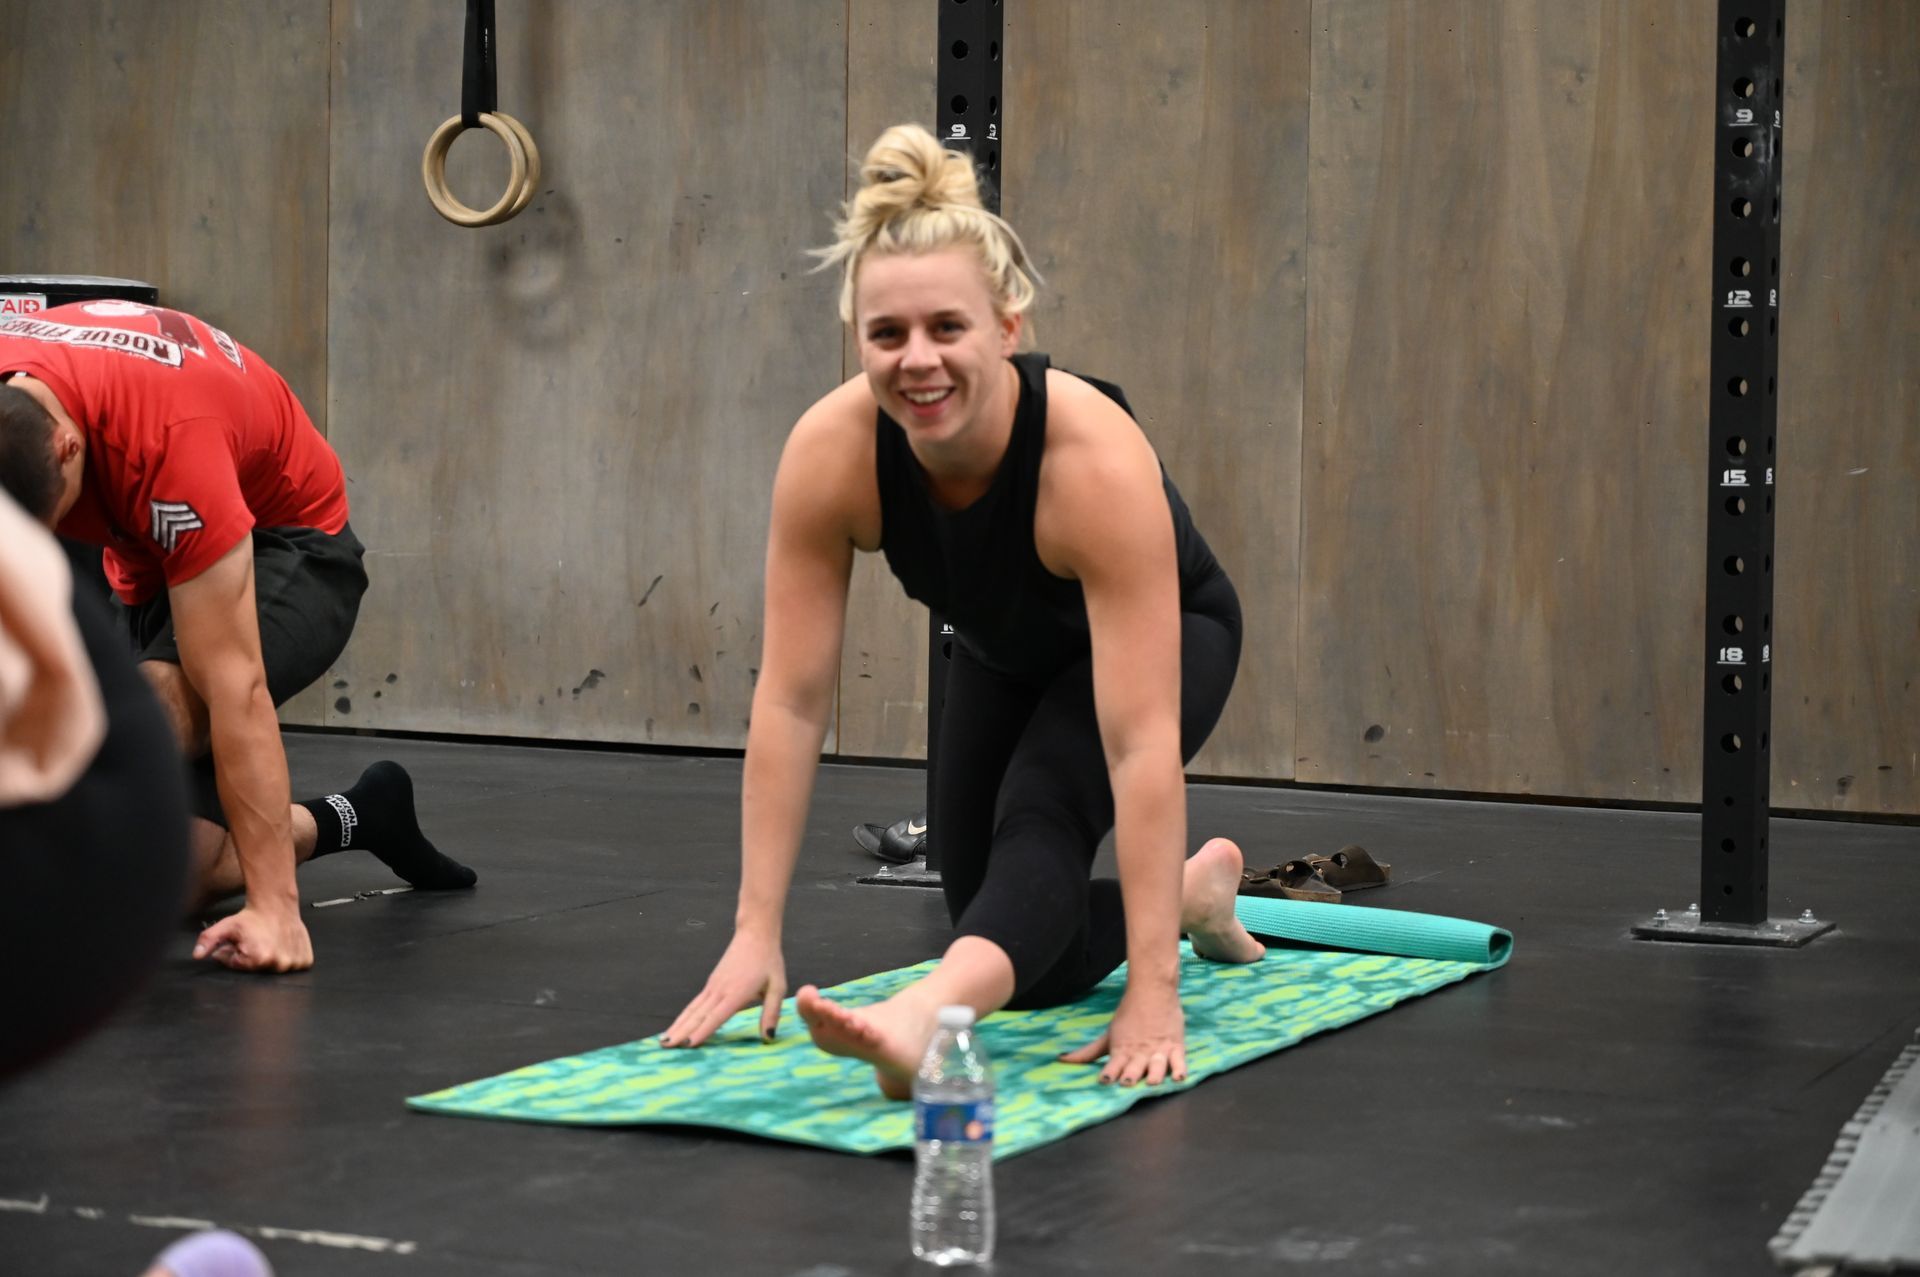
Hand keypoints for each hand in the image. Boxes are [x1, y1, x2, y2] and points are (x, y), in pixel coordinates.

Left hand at [193, 905, 313, 972]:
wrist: (277, 904)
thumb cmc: (252, 917)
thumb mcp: (226, 927)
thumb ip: (208, 940)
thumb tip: (197, 954)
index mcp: (259, 959)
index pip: (238, 966)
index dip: (234, 953)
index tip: (242, 941)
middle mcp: (279, 963)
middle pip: (257, 970)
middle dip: (251, 958)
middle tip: (255, 941)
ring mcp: (294, 963)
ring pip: (275, 970)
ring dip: (270, 959)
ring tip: (269, 942)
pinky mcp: (305, 960)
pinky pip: (293, 967)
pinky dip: (287, 959)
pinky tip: (281, 945)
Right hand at [661, 929, 786, 1046]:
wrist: (755, 935)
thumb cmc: (769, 961)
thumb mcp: (778, 986)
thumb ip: (771, 1012)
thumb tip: (768, 1036)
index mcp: (736, 993)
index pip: (716, 1016)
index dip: (702, 1031)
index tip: (687, 1044)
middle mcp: (720, 990)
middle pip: (697, 1015)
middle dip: (681, 1032)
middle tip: (664, 1048)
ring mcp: (713, 986)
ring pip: (692, 1009)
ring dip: (677, 1025)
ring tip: (663, 1040)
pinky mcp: (711, 983)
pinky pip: (695, 1003)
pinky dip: (684, 1016)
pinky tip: (677, 1025)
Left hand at [1059, 981, 1185, 1085]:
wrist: (1152, 990)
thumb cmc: (1128, 1016)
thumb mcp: (1108, 1036)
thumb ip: (1088, 1052)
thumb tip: (1061, 1060)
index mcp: (1121, 1050)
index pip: (1113, 1065)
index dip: (1109, 1073)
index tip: (1104, 1080)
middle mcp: (1139, 1053)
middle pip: (1135, 1067)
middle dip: (1131, 1075)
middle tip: (1127, 1081)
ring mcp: (1158, 1050)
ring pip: (1157, 1066)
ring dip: (1154, 1074)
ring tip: (1151, 1082)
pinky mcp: (1175, 1047)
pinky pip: (1179, 1061)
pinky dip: (1180, 1069)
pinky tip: (1179, 1077)